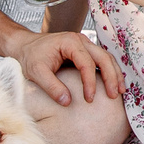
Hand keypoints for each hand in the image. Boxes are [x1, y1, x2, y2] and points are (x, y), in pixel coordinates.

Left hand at [8, 28, 124, 104]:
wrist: (24, 45)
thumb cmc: (29, 56)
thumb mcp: (36, 72)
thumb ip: (51, 87)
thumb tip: (68, 102)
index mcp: (69, 42)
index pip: (86, 63)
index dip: (90, 82)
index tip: (89, 99)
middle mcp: (80, 40)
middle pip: (103, 57)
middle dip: (111, 77)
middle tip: (114, 95)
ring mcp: (84, 45)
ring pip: (106, 58)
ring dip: (114, 74)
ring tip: (120, 91)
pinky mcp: (84, 52)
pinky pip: (101, 60)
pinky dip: (109, 72)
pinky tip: (113, 84)